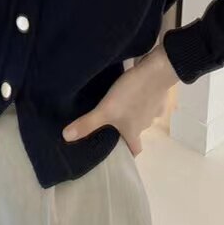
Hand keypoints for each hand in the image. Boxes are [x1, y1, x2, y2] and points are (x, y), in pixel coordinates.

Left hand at [61, 46, 179, 156]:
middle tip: (107, 122)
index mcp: (134, 131)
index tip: (117, 152)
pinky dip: (140, 98)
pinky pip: (147, 100)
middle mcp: (146, 123)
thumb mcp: (106, 109)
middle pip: (135, 132)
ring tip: (116, 104)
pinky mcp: (158, 94)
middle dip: (123, 129)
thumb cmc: (131, 94)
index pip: (134, 150)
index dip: (127, 153)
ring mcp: (154, 109)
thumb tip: (66, 137)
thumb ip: (87, 123)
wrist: (157, 71)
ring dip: (131, 112)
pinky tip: (130, 89)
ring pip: (141, 115)